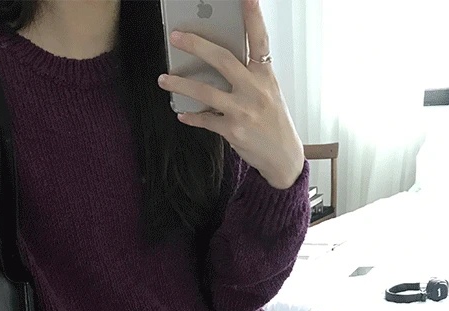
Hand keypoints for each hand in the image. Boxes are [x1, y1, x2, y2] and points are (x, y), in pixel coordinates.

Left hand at [157, 0, 304, 189]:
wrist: (283, 156)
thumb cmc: (274, 122)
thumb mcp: (269, 93)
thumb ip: (249, 76)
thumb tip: (218, 63)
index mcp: (265, 75)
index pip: (260, 40)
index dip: (253, 16)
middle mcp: (255, 90)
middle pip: (222, 60)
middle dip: (196, 45)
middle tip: (176, 37)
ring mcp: (243, 110)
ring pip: (205, 91)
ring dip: (180, 85)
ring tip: (164, 79)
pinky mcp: (233, 130)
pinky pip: (205, 120)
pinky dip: (191, 116)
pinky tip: (181, 113)